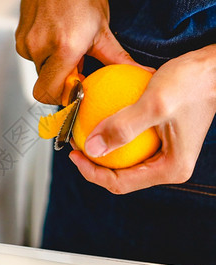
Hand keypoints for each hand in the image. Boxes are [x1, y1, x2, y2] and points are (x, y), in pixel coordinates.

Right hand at [15, 0, 147, 103]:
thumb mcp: (103, 31)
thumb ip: (118, 60)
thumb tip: (144, 73)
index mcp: (64, 48)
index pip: (51, 93)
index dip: (63, 97)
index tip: (78, 89)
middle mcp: (41, 47)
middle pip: (45, 86)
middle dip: (60, 83)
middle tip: (75, 69)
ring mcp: (26, 43)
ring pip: (39, 72)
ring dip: (52, 68)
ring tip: (66, 49)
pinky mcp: (19, 38)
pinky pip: (32, 58)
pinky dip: (44, 56)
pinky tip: (55, 40)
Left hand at [69, 45, 215, 193]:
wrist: (214, 69)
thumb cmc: (192, 83)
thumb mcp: (154, 104)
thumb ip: (122, 128)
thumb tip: (92, 150)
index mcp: (170, 169)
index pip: (120, 184)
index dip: (91, 173)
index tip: (74, 154)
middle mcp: (168, 168)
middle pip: (120, 177)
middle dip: (94, 164)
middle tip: (76, 144)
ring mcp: (164, 155)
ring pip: (124, 163)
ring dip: (102, 151)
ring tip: (83, 134)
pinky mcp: (160, 141)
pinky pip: (130, 145)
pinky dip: (113, 137)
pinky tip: (98, 122)